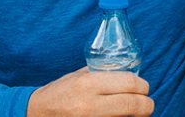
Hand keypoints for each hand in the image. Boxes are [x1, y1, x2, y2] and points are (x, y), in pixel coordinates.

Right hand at [26, 67, 153, 116]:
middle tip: (147, 103)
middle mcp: (90, 104)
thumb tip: (128, 72)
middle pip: (133, 104)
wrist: (38, 113)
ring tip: (135, 111)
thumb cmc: (59, 92)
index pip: (129, 83)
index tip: (144, 87)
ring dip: (136, 115)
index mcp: (88, 83)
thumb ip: (102, 73)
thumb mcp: (78, 76)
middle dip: (146, 104)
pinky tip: (120, 116)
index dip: (143, 86)